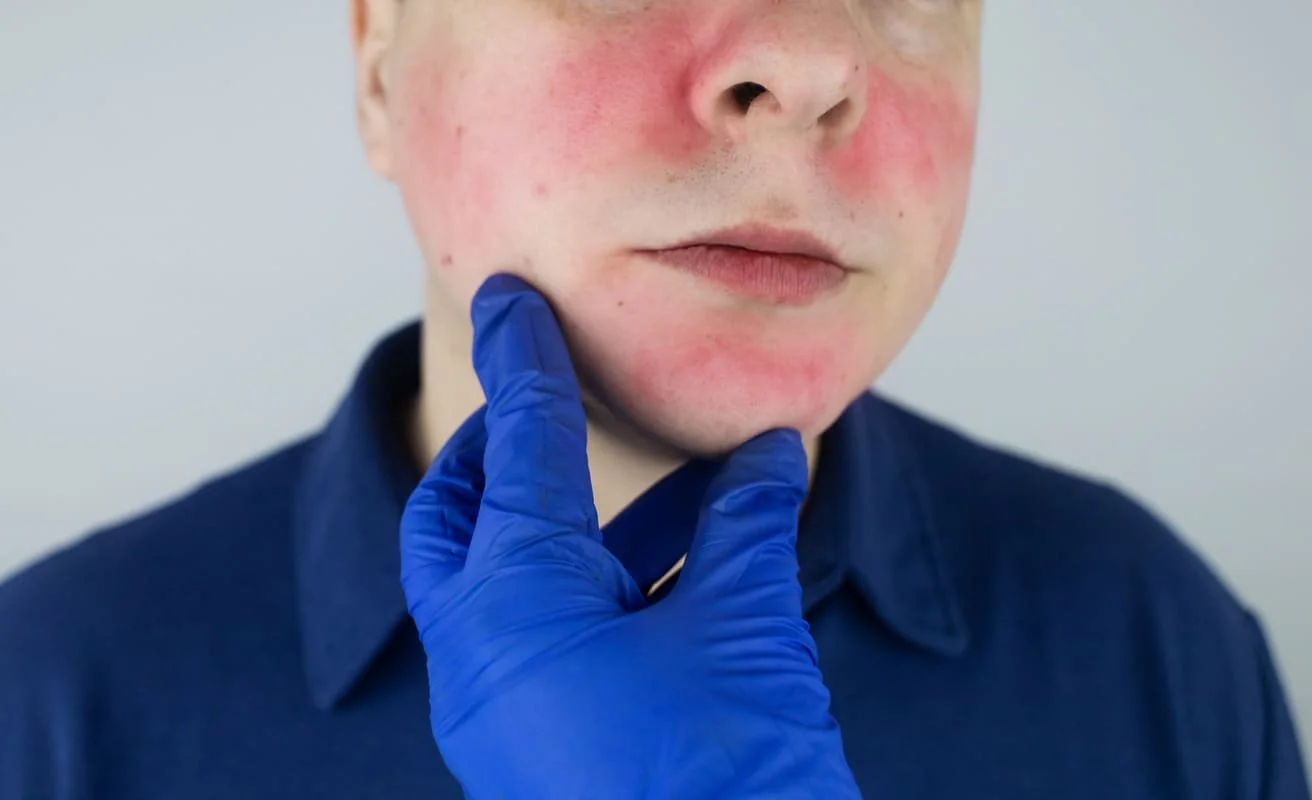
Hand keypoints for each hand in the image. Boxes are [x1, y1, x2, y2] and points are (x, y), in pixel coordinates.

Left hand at [400, 273, 860, 798]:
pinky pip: (528, 639)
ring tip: (639, 487)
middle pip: (454, 516)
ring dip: (553, 521)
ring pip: (489, 580)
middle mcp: (479, 655)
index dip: (523, 358)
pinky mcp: (526, 751)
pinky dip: (578, 589)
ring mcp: (494, 712)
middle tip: (539, 396)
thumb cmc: (731, 778)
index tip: (509, 294)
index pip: (516, 445)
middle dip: (493, 449)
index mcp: (516, 603)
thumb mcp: (747, 628)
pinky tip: (659, 573)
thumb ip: (750, 525)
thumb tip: (769, 450)